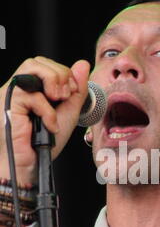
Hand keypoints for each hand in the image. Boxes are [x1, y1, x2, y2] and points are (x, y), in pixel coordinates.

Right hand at [0, 56, 89, 184]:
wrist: (32, 165)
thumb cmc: (44, 144)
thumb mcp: (68, 112)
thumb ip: (76, 90)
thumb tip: (82, 64)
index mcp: (31, 89)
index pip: (46, 65)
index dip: (64, 73)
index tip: (72, 92)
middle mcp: (19, 89)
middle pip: (38, 61)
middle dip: (60, 75)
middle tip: (66, 96)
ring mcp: (11, 95)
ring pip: (32, 66)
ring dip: (54, 81)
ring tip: (58, 100)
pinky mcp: (9, 104)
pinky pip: (33, 96)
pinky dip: (48, 111)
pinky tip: (50, 126)